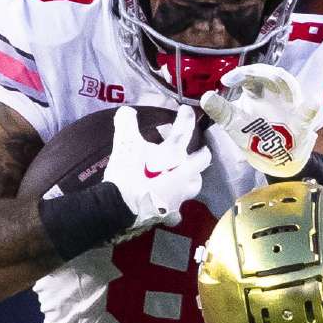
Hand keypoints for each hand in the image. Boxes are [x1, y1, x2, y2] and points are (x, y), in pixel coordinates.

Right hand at [103, 105, 211, 232]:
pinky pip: (176, 211)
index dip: (186, 117)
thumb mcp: (124, 143)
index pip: (184, 130)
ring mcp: (180, 195)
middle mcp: (184, 174)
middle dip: (201, 153)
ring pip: (194, 185)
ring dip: (192, 178)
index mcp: (174, 154)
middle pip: (202, 160)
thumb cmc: (127, 172)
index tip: (186, 110)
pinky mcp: (171, 212)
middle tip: (197, 149)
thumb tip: (127, 111)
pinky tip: (167, 206)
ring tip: (184, 175)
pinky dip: (173, 208)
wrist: (120, 206)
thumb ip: (126, 123)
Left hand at [200, 64, 322, 177]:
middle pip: (274, 75)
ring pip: (291, 88)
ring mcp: (291, 107)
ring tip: (274, 78)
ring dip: (284, 84)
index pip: (253, 75)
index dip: (242, 73)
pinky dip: (309, 109)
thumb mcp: (235, 125)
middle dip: (262, 73)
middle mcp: (276, 94)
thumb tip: (205, 97)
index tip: (226, 81)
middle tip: (246, 76)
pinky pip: (308, 115)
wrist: (274, 160)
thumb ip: (222, 111)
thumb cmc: (254, 137)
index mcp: (259, 93)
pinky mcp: (302, 124)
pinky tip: (311, 103)